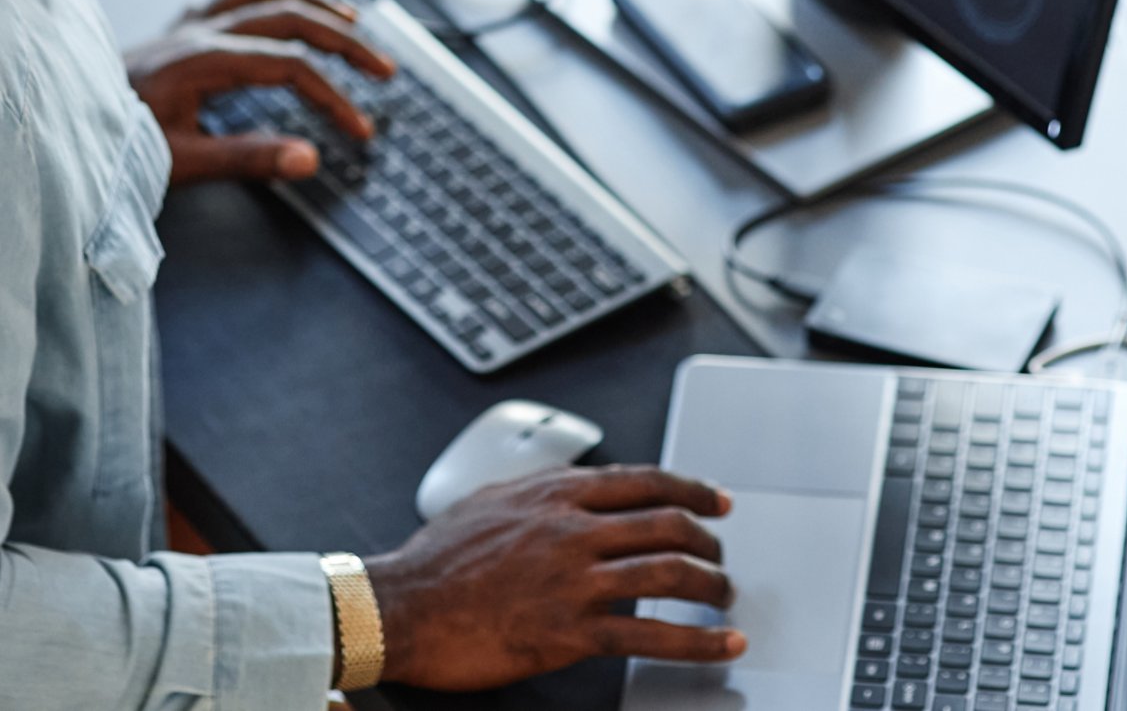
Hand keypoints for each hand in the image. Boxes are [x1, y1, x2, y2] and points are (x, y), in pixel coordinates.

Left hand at [125, 0, 394, 184]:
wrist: (55, 122)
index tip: (360, 130)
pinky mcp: (174, 31)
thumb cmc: (110, 146)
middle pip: (287, 16)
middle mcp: (195, 31)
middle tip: (383, 68)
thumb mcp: (180, 162)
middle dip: (343, 39)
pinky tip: (282, 7)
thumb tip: (310, 159)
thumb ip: (247, 159)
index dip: (333, 96)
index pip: (290, 67)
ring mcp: (183, 25)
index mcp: (201, 60)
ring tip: (351, 17)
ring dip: (311, 2)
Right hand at [362, 465, 743, 690]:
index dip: (692, 488)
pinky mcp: (569, 631)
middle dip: (709, 542)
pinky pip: (650, 636)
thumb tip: (564, 490)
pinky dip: (696, 641)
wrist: (400, 607)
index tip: (717, 501)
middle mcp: (570, 529)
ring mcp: (573, 579)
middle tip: (721, 558)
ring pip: (669, 574)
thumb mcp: (488, 501)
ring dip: (712, 588)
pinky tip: (720, 645)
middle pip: (667, 524)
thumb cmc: (435, 560)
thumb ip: (535, 493)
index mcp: (552, 494)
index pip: (643, 480)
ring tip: (725, 600)